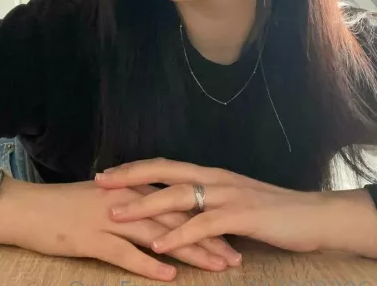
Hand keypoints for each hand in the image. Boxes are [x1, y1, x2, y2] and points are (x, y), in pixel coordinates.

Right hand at [0, 177, 240, 280]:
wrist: (28, 207)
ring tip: (217, 266)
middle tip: (235, 256)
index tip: (230, 235)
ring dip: (190, 251)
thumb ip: (131, 203)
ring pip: (158, 235)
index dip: (205, 220)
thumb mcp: (103, 197)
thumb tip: (154, 213)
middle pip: (175, 219)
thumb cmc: (64, 205)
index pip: (177, 205)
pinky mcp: (92, 238)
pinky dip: (148, 264)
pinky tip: (170, 275)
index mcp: (131, 190)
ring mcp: (110, 218)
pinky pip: (125, 253)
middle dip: (208, 238)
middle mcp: (127, 201)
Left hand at [94, 157, 332, 254]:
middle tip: (100, 184)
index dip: (135, 169)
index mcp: (210, 174)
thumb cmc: (270, 210)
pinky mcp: (241, 215)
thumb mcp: (232, 200)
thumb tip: (180, 208)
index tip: (108, 174)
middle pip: (164, 172)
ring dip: (145, 206)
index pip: (165, 166)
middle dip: (130, 178)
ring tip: (117, 215)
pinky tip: (158, 244)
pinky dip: (178, 234)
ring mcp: (227, 194)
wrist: (311, 215)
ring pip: (178, 196)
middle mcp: (214, 178)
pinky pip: (202, 224)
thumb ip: (207, 202)